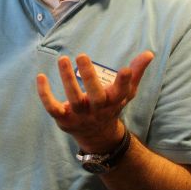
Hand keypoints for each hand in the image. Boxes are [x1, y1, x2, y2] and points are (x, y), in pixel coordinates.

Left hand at [36, 51, 152, 151]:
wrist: (97, 135)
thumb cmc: (111, 106)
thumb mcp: (126, 92)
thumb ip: (136, 72)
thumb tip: (149, 53)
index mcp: (113, 101)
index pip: (121, 91)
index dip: (124, 81)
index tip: (125, 70)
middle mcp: (98, 109)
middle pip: (95, 96)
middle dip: (89, 76)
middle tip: (81, 55)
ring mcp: (80, 115)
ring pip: (74, 99)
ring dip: (67, 79)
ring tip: (63, 59)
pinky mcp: (64, 119)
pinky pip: (52, 107)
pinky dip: (45, 94)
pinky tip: (41, 77)